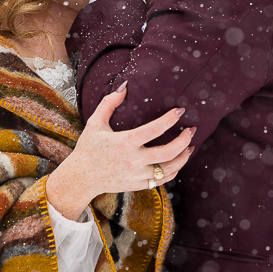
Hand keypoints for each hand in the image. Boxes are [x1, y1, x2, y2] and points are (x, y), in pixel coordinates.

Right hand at [45, 82, 195, 218]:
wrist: (81, 178)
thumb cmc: (88, 148)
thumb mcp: (95, 122)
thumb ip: (109, 103)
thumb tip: (125, 86)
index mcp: (125, 142)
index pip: (155, 129)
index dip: (171, 119)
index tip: (180, 111)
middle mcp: (134, 160)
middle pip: (168, 152)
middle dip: (184, 140)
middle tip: (192, 130)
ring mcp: (137, 175)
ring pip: (169, 168)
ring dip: (183, 157)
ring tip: (190, 146)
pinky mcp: (138, 185)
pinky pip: (162, 180)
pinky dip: (173, 171)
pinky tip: (178, 162)